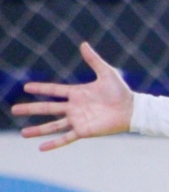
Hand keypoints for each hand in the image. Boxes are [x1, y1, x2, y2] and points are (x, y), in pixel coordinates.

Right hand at [14, 42, 134, 151]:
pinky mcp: (84, 131)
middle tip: (13, 109)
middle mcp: (74, 107)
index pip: (54, 90)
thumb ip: (93, 60)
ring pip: (53, 125)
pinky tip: (41, 148)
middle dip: (30, 109)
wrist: (133, 110)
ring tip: (22, 133)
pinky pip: (66, 138)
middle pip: (47, 108)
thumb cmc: (121, 92)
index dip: (41, 88)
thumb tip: (83, 44)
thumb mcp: (107, 73)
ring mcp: (78, 120)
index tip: (26, 87)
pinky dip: (54, 143)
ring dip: (38, 130)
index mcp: (77, 93)